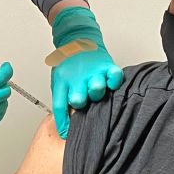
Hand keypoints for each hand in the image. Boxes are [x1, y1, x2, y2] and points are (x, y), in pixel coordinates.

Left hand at [50, 7, 123, 138]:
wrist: (77, 40)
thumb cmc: (69, 64)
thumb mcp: (59, 80)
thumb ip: (62, 99)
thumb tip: (65, 125)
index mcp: (62, 81)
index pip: (59, 106)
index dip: (62, 123)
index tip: (66, 133)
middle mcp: (77, 77)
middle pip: (78, 100)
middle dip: (80, 103)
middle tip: (82, 101)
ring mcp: (93, 72)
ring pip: (96, 89)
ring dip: (96, 93)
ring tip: (95, 90)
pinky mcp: (107, 66)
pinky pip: (115, 76)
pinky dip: (114, 81)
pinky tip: (111, 84)